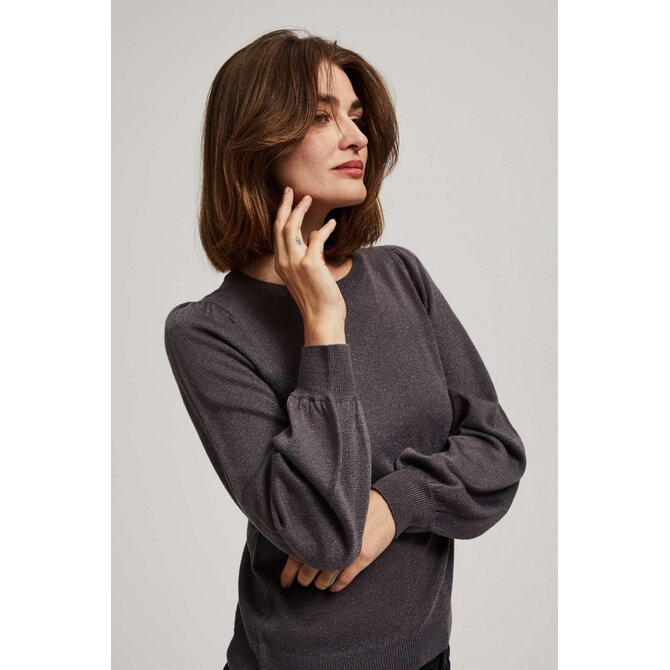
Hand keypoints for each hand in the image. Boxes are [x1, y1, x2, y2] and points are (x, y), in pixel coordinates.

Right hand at [273, 187, 344, 322]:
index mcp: (281, 265)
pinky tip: (332, 223)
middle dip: (285, 205)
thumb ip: (307, 255)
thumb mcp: (307, 275)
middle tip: (291, 190)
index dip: (281, 214)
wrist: (322, 318)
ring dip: (300, 210)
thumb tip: (314, 236)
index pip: (276, 234)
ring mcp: (295, 263)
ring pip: (292, 227)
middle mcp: (284, 262)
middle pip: (280, 225)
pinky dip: (324, 228)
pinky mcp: (310, 264)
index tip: (287, 200)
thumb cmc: (318, 299)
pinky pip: (316, 237)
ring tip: (309, 199)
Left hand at [279, 489, 396, 592]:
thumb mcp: (335, 510)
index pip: (298, 552)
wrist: (388, 505)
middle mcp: (333, 539)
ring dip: (320, 583)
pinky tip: (333, 588)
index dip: (289, 570)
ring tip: (317, 585)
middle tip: (302, 582)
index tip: (284, 582)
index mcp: (322, 526)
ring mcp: (349, 549)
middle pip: (310, 567)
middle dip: (304, 578)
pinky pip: (345, 578)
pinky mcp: (364, 556)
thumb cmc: (359, 505)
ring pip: (327, 576)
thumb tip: (298, 537)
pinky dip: (337, 585)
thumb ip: (318, 523)